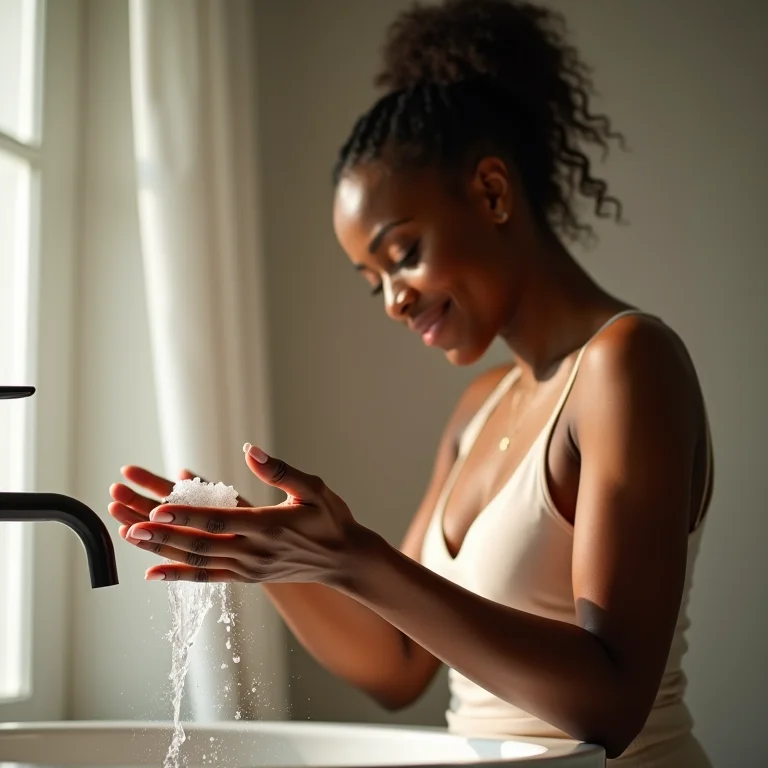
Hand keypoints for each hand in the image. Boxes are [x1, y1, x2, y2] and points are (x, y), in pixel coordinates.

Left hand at [119, 445, 361, 584]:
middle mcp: (256, 552)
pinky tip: (153, 572)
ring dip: (162, 551)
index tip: (156, 510)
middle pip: (200, 545)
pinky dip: (178, 575)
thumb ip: (280, 470)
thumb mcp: (313, 488)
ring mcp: (249, 569)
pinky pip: (207, 578)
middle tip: (126, 524)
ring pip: (198, 562)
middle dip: (161, 535)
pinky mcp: (247, 578)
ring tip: (130, 538)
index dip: (186, 517)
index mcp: (270, 527)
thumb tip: (250, 449)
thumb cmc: (331, 520)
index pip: (220, 522)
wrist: (345, 561)